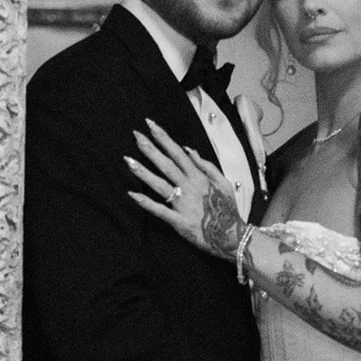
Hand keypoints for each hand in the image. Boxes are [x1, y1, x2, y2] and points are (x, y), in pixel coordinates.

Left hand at [126, 121, 244, 259]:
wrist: (232, 235)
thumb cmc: (226, 209)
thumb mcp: (223, 183)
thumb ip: (206, 166)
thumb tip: (189, 150)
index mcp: (199, 177)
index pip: (178, 153)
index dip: (164, 138)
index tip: (150, 125)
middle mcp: (189, 187)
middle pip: (166, 164)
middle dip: (150, 149)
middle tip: (135, 134)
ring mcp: (182, 204)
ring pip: (160, 184)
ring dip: (143, 172)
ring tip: (128, 160)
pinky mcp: (178, 221)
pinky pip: (159, 210)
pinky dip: (145, 202)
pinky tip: (131, 194)